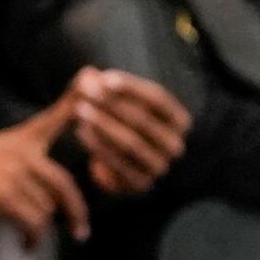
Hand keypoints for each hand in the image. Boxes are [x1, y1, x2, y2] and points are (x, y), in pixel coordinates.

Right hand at [0, 87, 97, 240]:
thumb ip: (27, 161)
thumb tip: (54, 195)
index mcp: (21, 138)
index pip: (54, 117)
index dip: (74, 102)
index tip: (91, 76)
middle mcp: (22, 152)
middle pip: (64, 184)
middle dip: (76, 212)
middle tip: (81, 232)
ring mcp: (14, 174)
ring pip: (46, 208)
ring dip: (40, 227)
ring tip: (31, 236)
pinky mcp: (4, 196)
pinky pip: (32, 223)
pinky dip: (32, 238)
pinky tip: (27, 244)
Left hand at [62, 67, 189, 194]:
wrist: (117, 164)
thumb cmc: (119, 123)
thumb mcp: (115, 101)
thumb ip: (101, 86)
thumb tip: (88, 75)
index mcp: (179, 120)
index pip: (158, 98)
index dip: (131, 87)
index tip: (105, 78)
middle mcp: (175, 145)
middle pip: (144, 120)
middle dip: (113, 105)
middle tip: (87, 93)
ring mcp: (160, 167)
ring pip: (131, 142)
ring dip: (104, 124)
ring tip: (80, 110)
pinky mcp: (141, 183)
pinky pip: (120, 163)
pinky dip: (99, 147)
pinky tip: (81, 131)